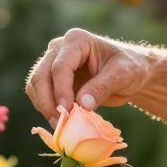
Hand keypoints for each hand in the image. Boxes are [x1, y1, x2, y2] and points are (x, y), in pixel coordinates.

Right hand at [25, 28, 150, 125]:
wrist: (130, 73)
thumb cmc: (130, 68)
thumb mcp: (122, 75)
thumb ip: (102, 87)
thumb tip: (82, 105)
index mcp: (77, 40)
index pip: (60, 66)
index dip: (61, 90)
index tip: (67, 111)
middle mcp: (59, 48)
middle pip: (41, 75)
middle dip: (48, 101)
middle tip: (60, 123)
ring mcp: (53, 62)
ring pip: (36, 85)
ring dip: (44, 106)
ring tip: (60, 125)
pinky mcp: (52, 78)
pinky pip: (39, 93)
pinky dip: (45, 107)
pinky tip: (60, 120)